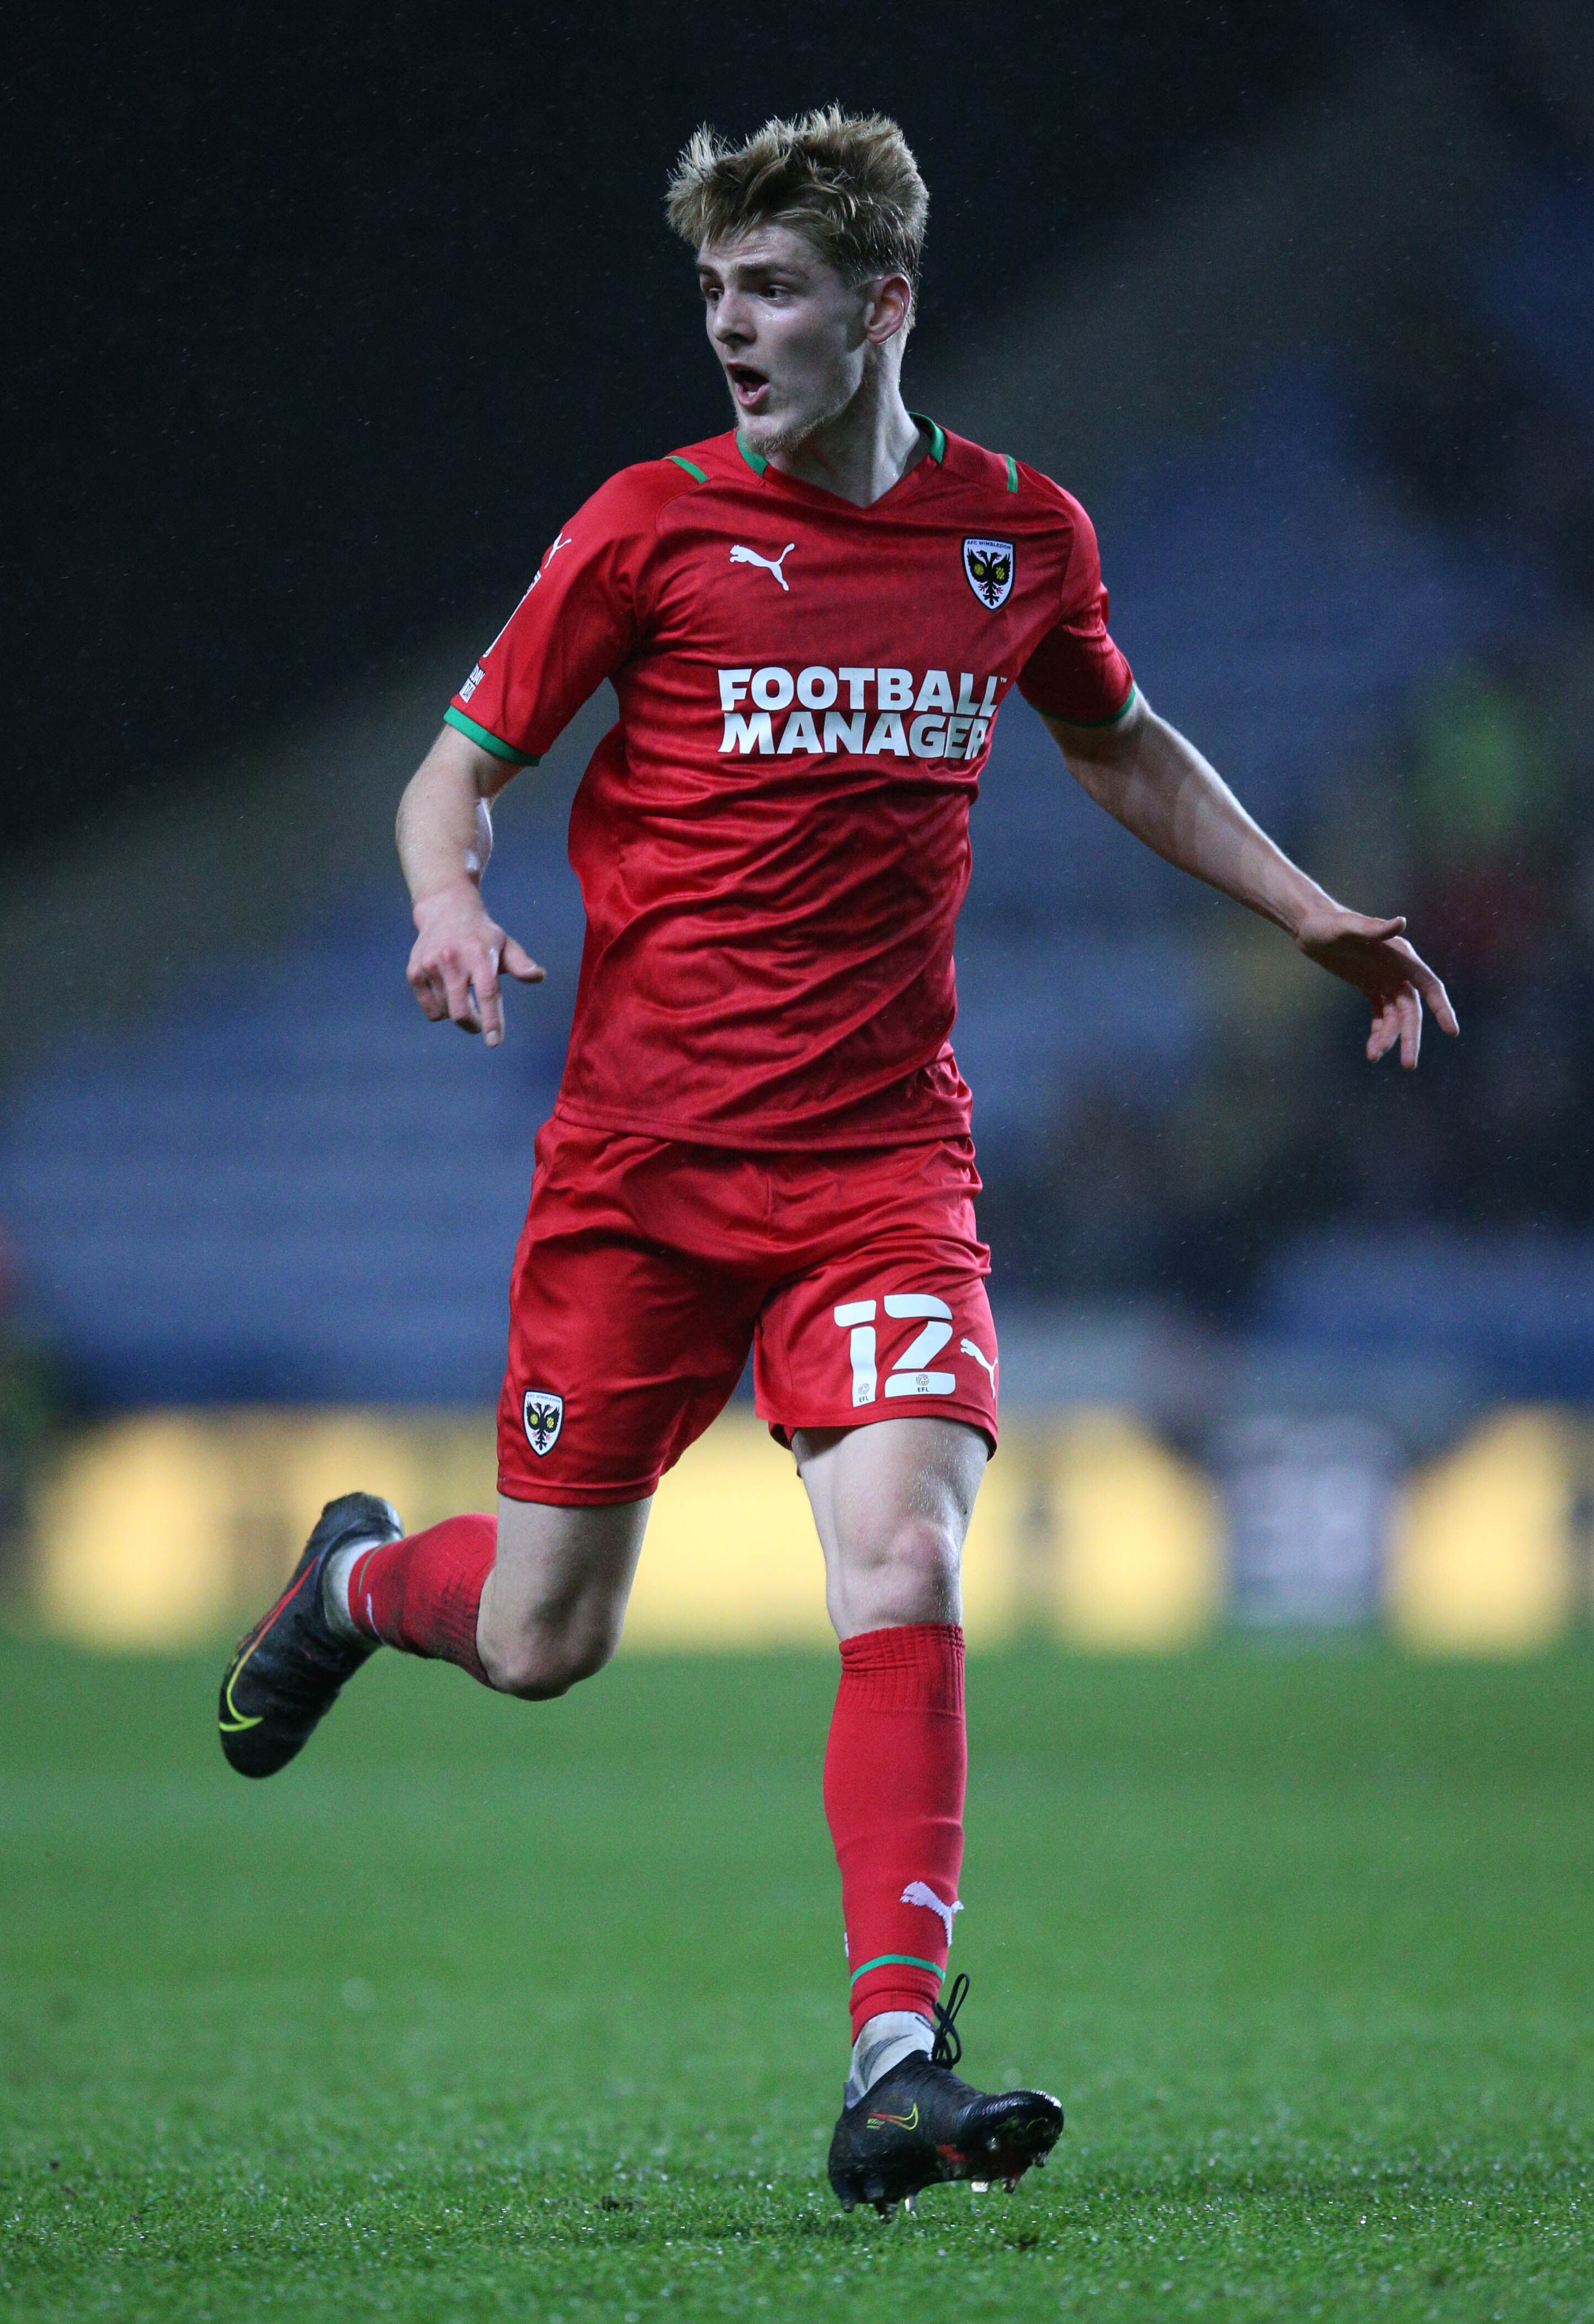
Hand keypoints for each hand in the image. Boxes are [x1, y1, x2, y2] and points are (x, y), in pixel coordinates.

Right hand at [406, 884, 543, 1046]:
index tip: (494, 1042)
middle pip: (461, 1012)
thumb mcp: (505, 944)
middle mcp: (452, 960)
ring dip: (458, 1014)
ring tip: (464, 995)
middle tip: (480, 1024)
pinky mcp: (414, 972)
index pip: (487, 992)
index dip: (491, 1020)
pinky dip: (441, 1011)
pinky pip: (430, 1010)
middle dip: (474, 1025)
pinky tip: (447, 993)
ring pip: (446, 1013)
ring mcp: (429, 966)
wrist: (445, 911)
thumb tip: (539, 976)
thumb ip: (521, 964)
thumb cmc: (481, 935)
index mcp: (479, 955)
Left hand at [1294, 906, 1457, 1068]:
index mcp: (1401, 956)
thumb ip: (1375, 928)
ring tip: (1374, 1056)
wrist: (1309, 926)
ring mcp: (1385, 979)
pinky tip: (1372, 1050)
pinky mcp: (1370, 987)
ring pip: (1395, 1017)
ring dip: (1389, 1038)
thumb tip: (1401, 922)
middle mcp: (1398, 969)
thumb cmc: (1329, 923)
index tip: (1452, 1032)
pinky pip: (1380, 1015)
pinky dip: (1379, 1032)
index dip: (1442, 1008)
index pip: (1429, 985)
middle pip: (1412, 1010)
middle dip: (1411, 1037)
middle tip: (1408, 1065)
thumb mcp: (1348, 926)